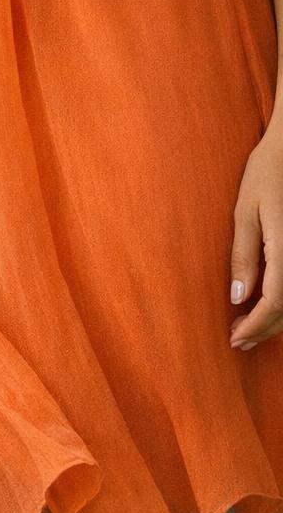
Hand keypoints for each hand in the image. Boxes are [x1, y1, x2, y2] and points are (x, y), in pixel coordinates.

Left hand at [229, 126, 282, 349]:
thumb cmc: (267, 173)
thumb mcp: (245, 210)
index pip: (275, 303)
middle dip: (265, 329)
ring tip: (249, 328)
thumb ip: (244, 255)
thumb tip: (238, 298)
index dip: (256, 326)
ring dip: (277, 321)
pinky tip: (267, 305)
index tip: (235, 338)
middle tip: (238, 339)